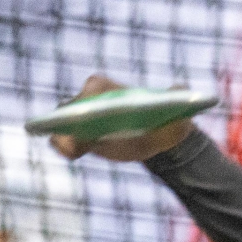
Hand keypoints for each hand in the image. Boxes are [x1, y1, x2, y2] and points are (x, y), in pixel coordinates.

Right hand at [50, 75, 194, 161]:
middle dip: (70, 120)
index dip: (88, 102)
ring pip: (62, 124)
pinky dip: (64, 147)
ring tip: (73, 149)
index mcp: (106, 87)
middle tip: (76, 138)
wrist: (153, 137)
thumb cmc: (163, 122)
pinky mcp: (77, 138)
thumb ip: (177, 99)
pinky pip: (61, 141)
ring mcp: (79, 118)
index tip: (91, 115)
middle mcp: (88, 98)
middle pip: (72, 108)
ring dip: (63, 137)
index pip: (91, 90)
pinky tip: (72, 153)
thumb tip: (179, 87)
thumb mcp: (174, 112)